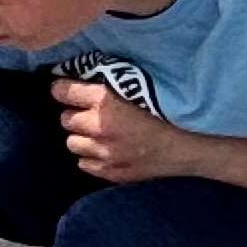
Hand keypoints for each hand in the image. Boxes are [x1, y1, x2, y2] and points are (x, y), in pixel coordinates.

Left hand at [51, 78, 195, 186]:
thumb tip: (77, 75)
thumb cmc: (163, 111)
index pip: (63, 91)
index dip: (62, 89)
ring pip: (72, 143)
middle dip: (76, 115)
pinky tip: (107, 150)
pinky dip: (92, 157)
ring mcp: (103, 152)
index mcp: (105, 101)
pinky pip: (84, 163)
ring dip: (82, 137)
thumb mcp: (135, 87)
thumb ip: (106, 82)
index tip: (64, 89)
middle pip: (65, 119)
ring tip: (99, 134)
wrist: (184, 147)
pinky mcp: (108, 171)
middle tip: (91, 114)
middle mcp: (98, 126)